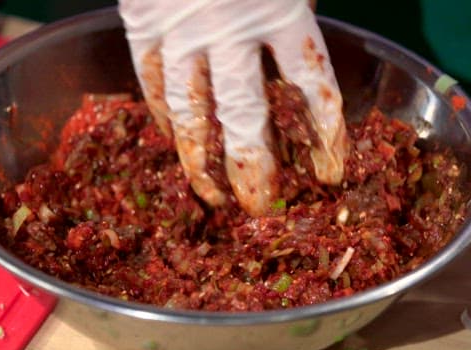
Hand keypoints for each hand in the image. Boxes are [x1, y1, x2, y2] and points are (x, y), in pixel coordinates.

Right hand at [118, 0, 347, 215]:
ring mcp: (181, 30)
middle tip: (258, 208)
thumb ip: (302, 11)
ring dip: (200, 161)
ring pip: (189, 112)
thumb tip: (311, 65)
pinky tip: (177, 140)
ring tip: (212, 195)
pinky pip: (152, 84)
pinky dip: (165, 116)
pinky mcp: (141, 25)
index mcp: (284, 8)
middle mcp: (231, 28)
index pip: (312, 89)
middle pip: (245, 116)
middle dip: (254, 169)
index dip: (324, 138)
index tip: (328, 174)